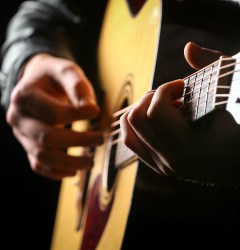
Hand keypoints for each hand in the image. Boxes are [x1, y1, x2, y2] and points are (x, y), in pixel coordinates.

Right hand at [6, 53, 103, 179]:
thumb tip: (91, 109)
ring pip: (41, 156)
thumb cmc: (53, 76)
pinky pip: (38, 165)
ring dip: (68, 162)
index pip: (51, 113)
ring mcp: (21, 134)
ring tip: (91, 162)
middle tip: (99, 139)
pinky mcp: (28, 146)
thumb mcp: (66, 70)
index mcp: (24, 96)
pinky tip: (75, 170)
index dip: (75, 115)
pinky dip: (56, 171)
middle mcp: (18, 117)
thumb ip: (77, 86)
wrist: (37, 81)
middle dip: (76, 141)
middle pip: (45, 137)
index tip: (96, 112)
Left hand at [120, 42, 239, 186]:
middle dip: (152, 96)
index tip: (183, 85)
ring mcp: (164, 166)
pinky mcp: (159, 166)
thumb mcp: (233, 92)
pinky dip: (137, 122)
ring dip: (143, 108)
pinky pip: (131, 140)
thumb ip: (212, 64)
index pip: (155, 112)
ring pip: (129, 129)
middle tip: (173, 94)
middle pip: (137, 118)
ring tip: (165, 105)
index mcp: (190, 147)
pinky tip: (158, 116)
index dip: (166, 89)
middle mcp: (172, 161)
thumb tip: (188, 48)